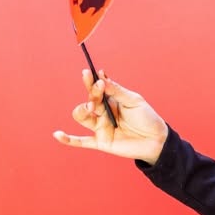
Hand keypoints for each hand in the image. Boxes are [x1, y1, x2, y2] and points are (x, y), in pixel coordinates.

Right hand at [53, 71, 168, 163]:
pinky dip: (68, 139)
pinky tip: (57, 134)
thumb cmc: (147, 118)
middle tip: (98, 88)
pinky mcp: (101, 142)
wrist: (156, 140)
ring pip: (83, 117)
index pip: (97, 89)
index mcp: (112, 100)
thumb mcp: (134, 101)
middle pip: (89, 101)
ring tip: (90, 107)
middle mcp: (103, 112)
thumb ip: (117, 91)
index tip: (88, 72)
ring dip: (83, 110)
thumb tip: (102, 77)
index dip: (91, 81)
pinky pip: (81, 141)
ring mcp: (101, 127)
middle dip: (92, 94)